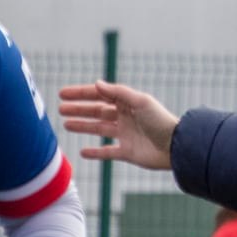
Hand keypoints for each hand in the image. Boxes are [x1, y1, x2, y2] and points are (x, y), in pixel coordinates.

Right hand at [58, 80, 178, 170]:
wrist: (176, 147)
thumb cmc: (161, 121)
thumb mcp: (140, 102)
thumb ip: (118, 93)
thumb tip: (96, 83)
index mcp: (128, 103)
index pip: (100, 95)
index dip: (82, 94)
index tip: (64, 94)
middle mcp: (125, 117)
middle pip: (97, 111)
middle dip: (79, 109)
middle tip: (60, 109)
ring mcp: (125, 135)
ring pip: (99, 129)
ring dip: (83, 126)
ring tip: (66, 124)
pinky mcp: (127, 152)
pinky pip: (107, 152)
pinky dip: (95, 152)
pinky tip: (82, 152)